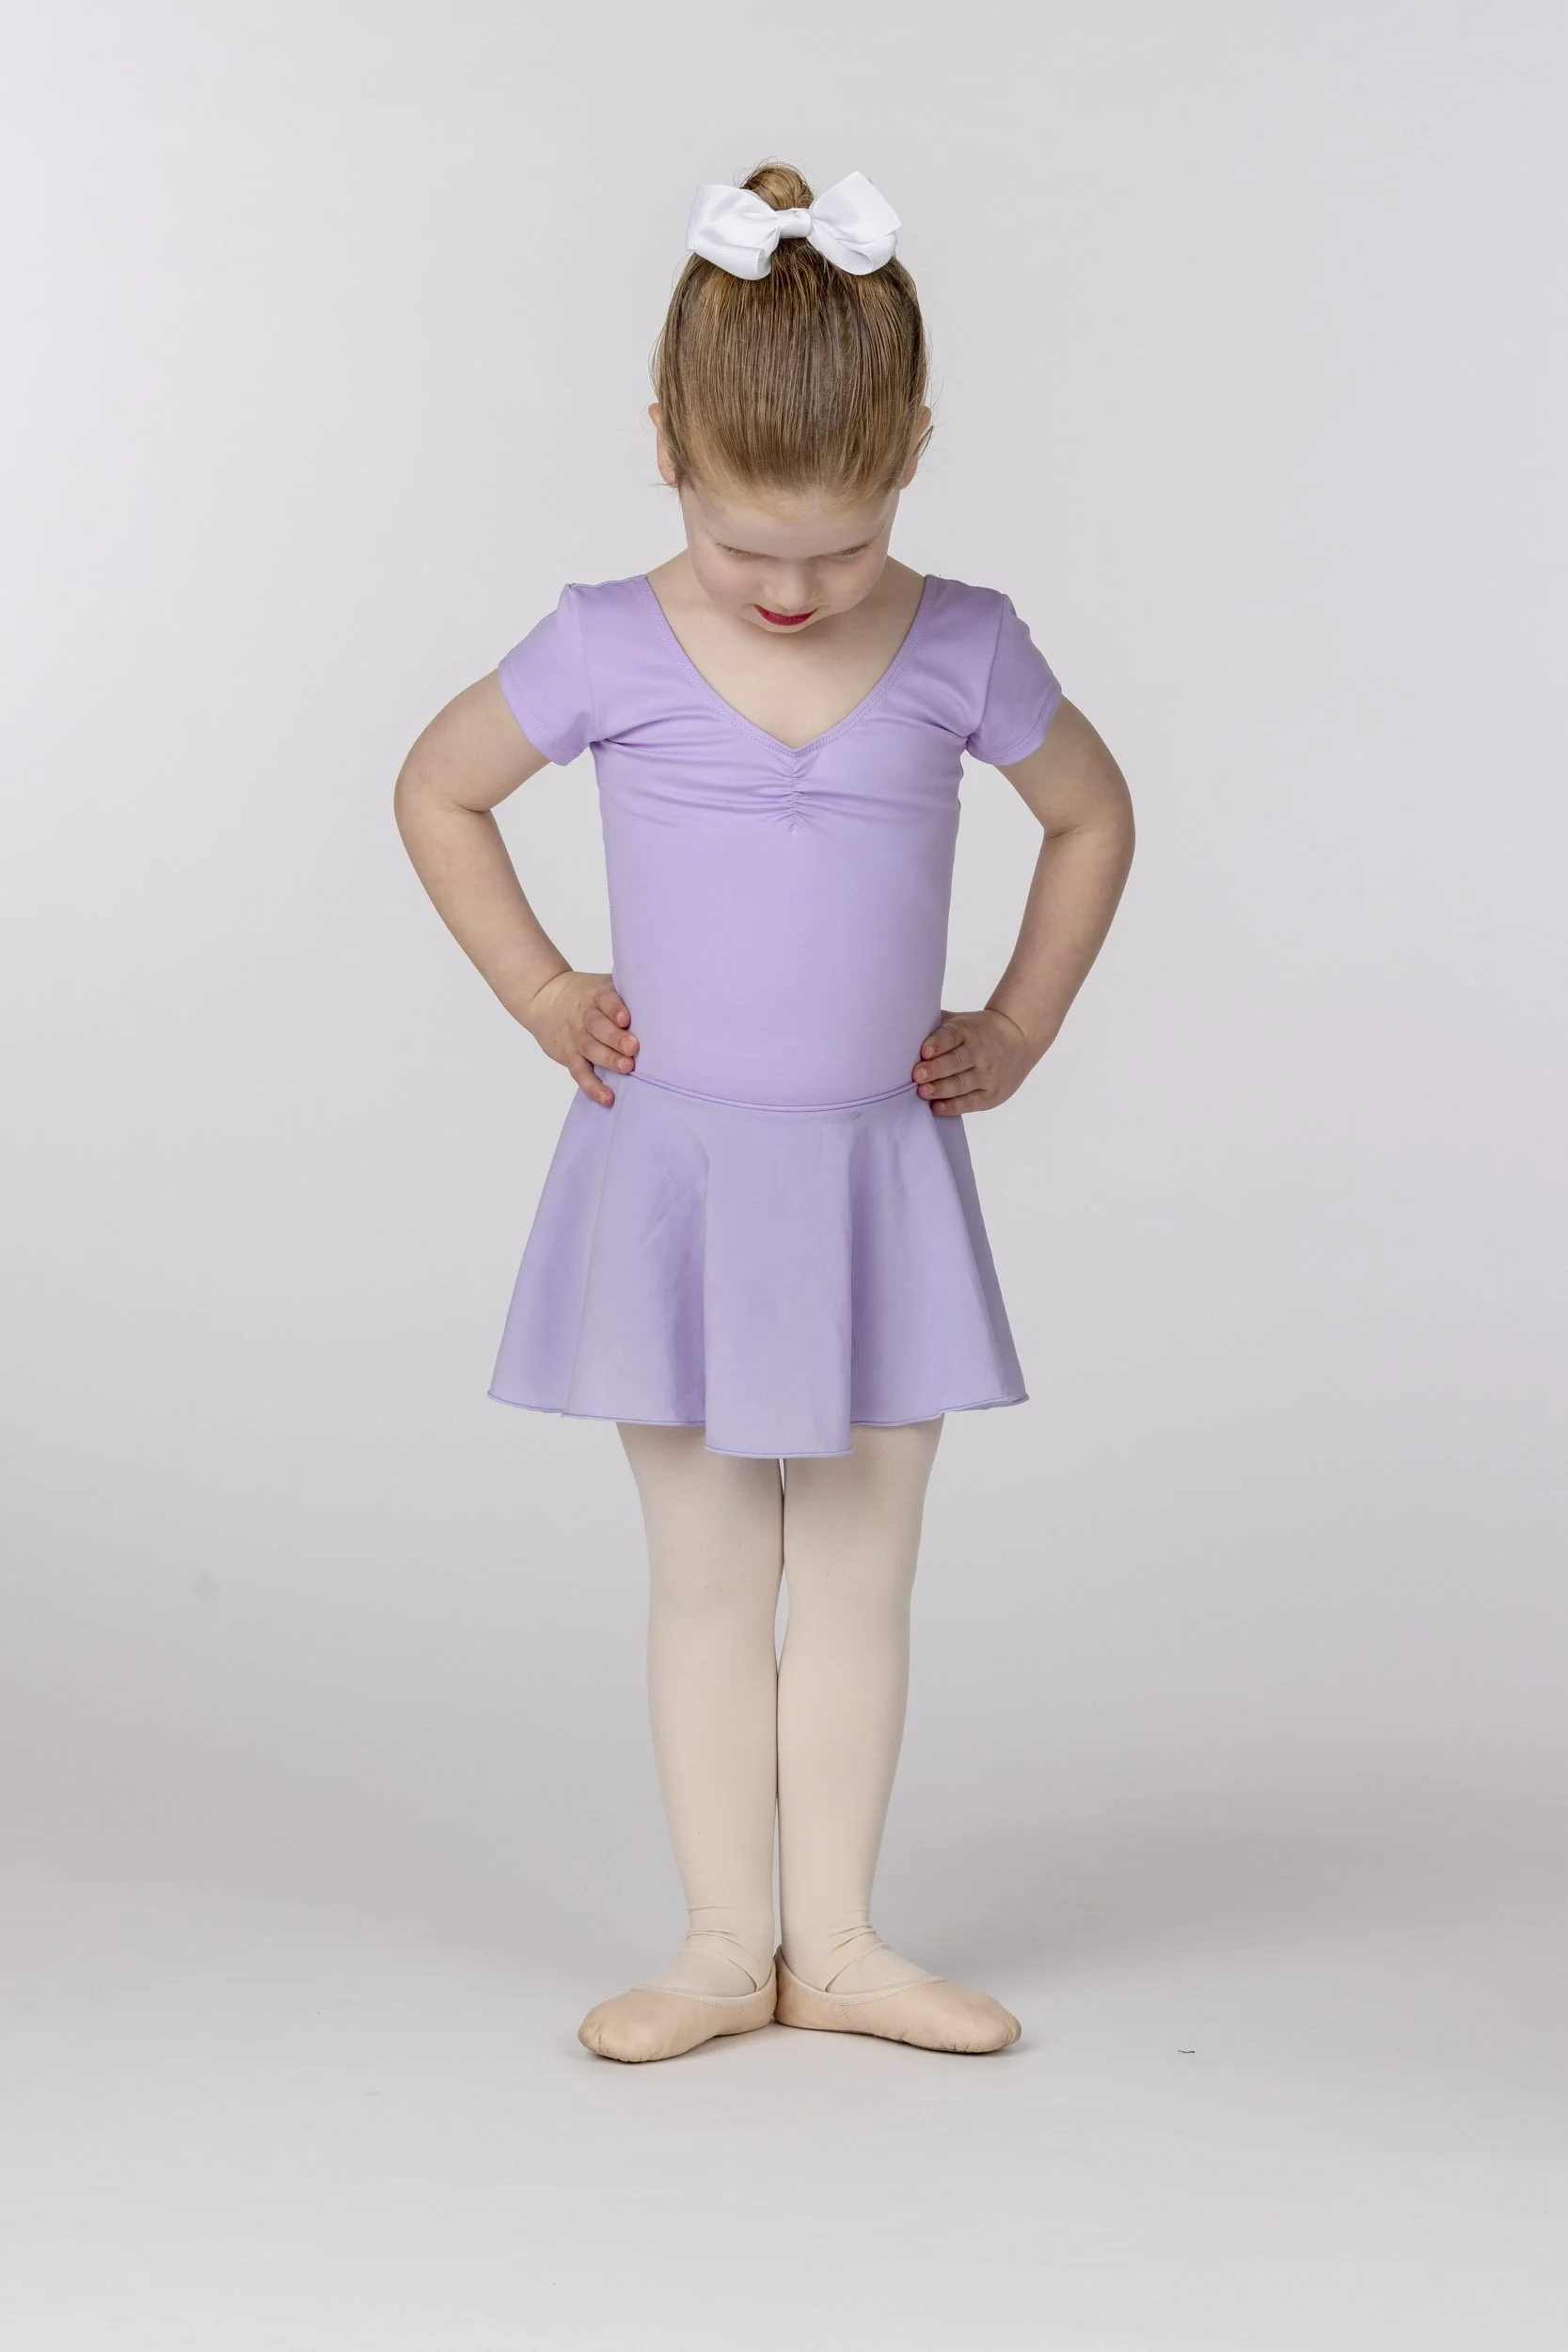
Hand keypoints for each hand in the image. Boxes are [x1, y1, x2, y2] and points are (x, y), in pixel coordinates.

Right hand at [523, 970, 637, 1106]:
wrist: (545, 997)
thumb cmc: (588, 996)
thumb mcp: (603, 986)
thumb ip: (628, 993)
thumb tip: (667, 1003)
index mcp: (596, 995)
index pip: (605, 999)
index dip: (614, 1008)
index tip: (626, 1018)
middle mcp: (583, 1015)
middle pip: (596, 1025)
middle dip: (615, 1038)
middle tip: (633, 1048)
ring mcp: (575, 1036)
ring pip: (589, 1048)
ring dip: (608, 1059)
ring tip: (627, 1068)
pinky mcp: (568, 1055)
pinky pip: (579, 1071)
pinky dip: (592, 1085)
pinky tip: (607, 1097)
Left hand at [912, 1007, 1034, 1115]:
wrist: (1019, 1038)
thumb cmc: (977, 1031)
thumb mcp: (960, 1021)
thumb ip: (935, 1026)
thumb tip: (899, 1027)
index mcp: (968, 1031)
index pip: (952, 1036)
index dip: (938, 1043)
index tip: (924, 1050)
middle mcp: (980, 1052)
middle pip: (956, 1062)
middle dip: (936, 1070)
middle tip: (917, 1075)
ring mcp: (988, 1074)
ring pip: (962, 1084)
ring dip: (941, 1089)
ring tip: (923, 1092)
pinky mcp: (992, 1094)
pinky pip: (970, 1102)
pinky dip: (954, 1106)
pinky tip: (938, 1107)